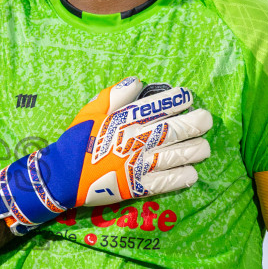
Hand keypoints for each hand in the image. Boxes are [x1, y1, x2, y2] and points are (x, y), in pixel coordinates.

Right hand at [0, 78, 212, 234]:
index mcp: (126, 120)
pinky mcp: (137, 186)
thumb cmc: (77, 140)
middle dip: (195, 124)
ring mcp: (139, 165)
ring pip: (176, 156)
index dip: (177, 100)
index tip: (189, 98)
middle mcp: (136, 140)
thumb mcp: (91, 110)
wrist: (61, 175)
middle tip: (206, 121)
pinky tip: (192, 173)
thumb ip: (115, 95)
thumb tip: (138, 82)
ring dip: (194, 151)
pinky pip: (166, 182)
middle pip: (174, 130)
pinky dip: (181, 177)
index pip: (158, 106)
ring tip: (204, 148)